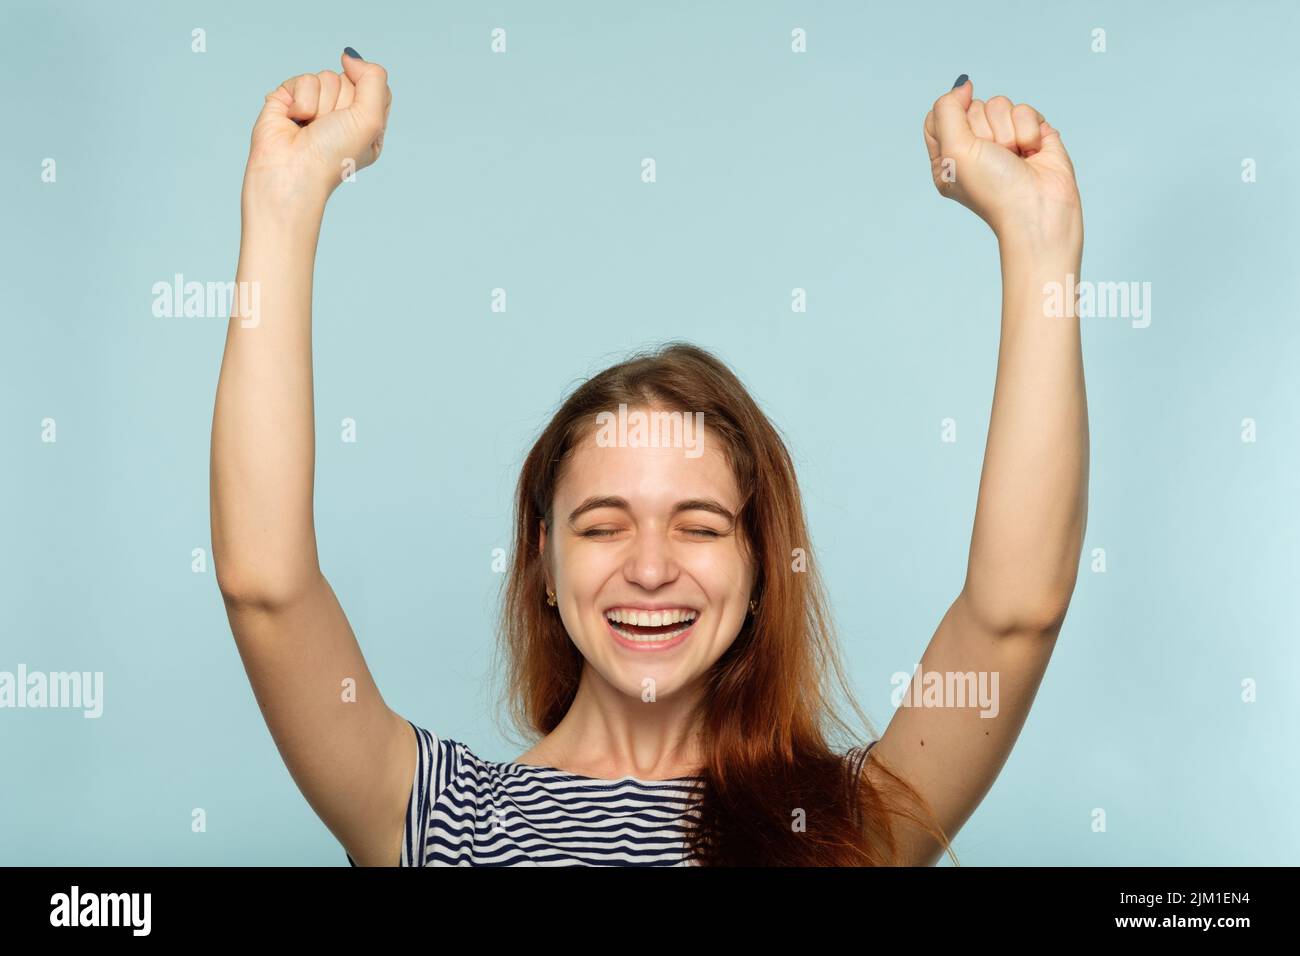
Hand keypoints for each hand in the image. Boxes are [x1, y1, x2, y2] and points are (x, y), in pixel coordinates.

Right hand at [243, 49, 390, 208]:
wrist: (292, 170)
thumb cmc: (333, 155)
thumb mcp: (371, 119)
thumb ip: (374, 79)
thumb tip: (349, 56)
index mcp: (366, 123)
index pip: (374, 86)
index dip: (364, 97)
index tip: (355, 120)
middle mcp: (341, 114)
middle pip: (349, 79)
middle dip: (340, 102)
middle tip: (329, 127)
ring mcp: (315, 106)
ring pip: (325, 77)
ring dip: (320, 104)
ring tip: (311, 127)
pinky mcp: (289, 99)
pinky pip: (302, 79)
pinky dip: (301, 100)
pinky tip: (294, 120)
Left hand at [923, 77, 1080, 249]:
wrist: (1038, 208)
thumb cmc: (993, 189)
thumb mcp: (953, 150)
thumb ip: (947, 111)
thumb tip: (962, 86)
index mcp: (947, 157)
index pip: (940, 115)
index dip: (954, 116)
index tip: (966, 136)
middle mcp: (974, 148)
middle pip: (973, 106)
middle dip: (985, 129)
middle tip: (994, 156)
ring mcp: (1004, 140)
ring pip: (1000, 105)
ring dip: (1008, 132)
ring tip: (1014, 156)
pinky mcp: (1031, 134)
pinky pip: (1025, 110)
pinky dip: (1029, 131)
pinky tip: (1032, 153)